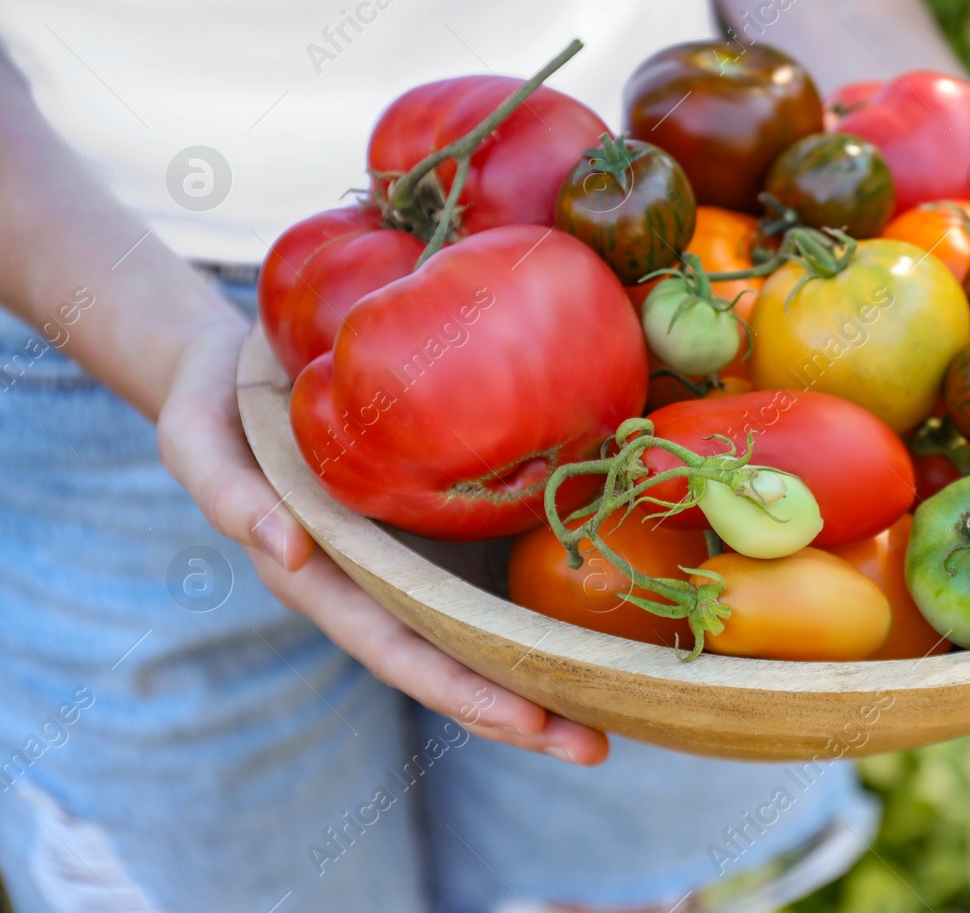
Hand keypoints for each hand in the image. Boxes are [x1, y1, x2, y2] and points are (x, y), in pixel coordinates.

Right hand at [155, 321, 608, 764]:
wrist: (246, 368)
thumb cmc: (215, 406)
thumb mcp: (198, 440)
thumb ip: (232, 497)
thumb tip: (288, 551)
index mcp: (326, 579)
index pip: (400, 650)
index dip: (461, 689)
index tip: (526, 722)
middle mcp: (382, 581)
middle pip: (457, 659)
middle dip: (523, 710)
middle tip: (597, 746)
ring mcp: (420, 554)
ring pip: (488, 625)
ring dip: (550, 668)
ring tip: (624, 703)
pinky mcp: (447, 514)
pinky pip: (501, 563)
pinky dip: (551, 596)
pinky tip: (611, 616)